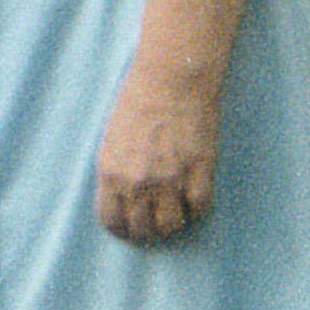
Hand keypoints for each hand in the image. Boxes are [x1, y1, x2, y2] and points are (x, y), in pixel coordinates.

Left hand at [94, 53, 218, 243]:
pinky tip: (192, 195)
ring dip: (173, 222)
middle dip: (147, 229)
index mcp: (110, 170)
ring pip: (172, 225)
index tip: (128, 228)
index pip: (112, 219)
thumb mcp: (112, 138)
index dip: (121, 228)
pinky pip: (199, 208)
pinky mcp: (199, 173)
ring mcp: (170, 180)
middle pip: (143, 228)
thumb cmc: (136, 101)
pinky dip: (196, 207)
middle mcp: (138, 181)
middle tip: (153, 224)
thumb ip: (115, 171)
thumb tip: (123, 199)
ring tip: (173, 210)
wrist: (169, 79)